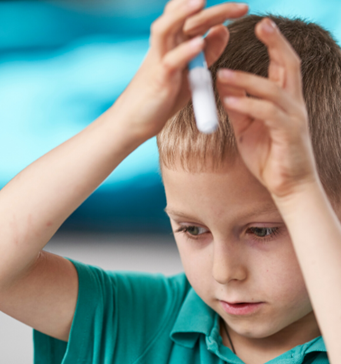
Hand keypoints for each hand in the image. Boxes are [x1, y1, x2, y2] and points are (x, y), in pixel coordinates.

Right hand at [111, 0, 247, 140]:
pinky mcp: (157, 79)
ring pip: (166, 28)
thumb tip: (223, 29)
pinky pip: (169, 61)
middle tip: (242, 8)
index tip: (243, 9)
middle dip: (214, 10)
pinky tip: (198, 44)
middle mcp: (165, 46)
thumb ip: (207, 53)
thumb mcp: (190, 74)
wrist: (134, 121)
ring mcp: (158, 61)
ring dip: (182, 13)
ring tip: (200, 2)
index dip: (219, 10)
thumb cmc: (161, 98)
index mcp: (174, 43)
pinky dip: (184, 52)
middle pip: (185, 16)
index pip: (195, 15)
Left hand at [216, 18, 319, 201]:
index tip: (260, 25)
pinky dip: (248, 106)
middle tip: (261, 24)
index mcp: (285, 100)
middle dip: (276, 43)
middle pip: (289, 65)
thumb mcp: (246, 127)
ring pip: (274, 89)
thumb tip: (223, 82)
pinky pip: (267, 114)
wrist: (287, 186)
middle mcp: (294, 104)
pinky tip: (230, 102)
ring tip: (222, 73)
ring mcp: (294, 118)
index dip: (274, 43)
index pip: (283, 64)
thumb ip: (237, 105)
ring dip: (247, 79)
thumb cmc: (269, 156)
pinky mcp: (289, 134)